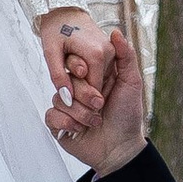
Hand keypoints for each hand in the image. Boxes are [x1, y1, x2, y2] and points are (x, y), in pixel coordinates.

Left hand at [39, 5, 106, 102]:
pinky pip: (103, 70)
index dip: (80, 96)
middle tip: (67, 77)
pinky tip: (78, 65)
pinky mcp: (111, 49)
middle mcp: (108, 51)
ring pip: (102, 78)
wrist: (64, 11)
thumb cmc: (55, 29)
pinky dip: (91, 72)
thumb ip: (58, 76)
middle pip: (99, 84)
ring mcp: (111, 50)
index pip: (93, 89)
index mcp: (95, 54)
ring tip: (71, 66)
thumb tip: (67, 98)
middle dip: (83, 87)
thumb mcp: (50, 53)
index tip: (69, 96)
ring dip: (87, 79)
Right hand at [49, 23, 147, 176]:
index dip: (81, 70)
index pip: (76, 63)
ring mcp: (68, 107)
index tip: (89, 76)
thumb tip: (116, 32)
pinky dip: (65, 122)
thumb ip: (125, 57)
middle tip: (100, 105)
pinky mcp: (60, 124)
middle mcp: (79, 90)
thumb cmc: (128, 116)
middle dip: (84, 95)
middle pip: (66, 81)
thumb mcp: (131, 83)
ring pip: (58, 99)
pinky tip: (78, 129)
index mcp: (93, 78)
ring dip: (78, 112)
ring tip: (94, 121)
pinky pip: (50, 116)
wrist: (121, 149)